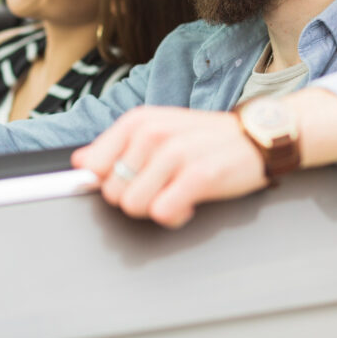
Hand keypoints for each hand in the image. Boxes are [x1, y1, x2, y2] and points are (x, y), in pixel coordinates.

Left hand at [71, 106, 267, 228]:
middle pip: (112, 193)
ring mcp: (175, 154)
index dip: (110, 181)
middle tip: (163, 186)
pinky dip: (175, 216)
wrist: (256, 137)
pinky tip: (189, 202)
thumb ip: (115, 145)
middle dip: (136, 197)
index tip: (132, 180)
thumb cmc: (204, 138)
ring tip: (176, 193)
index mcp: (137, 121)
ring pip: (133, 206)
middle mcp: (152, 133)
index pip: (92, 167)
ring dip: (156, 208)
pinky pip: (162, 214)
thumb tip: (80, 162)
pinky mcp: (198, 177)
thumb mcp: (156, 128)